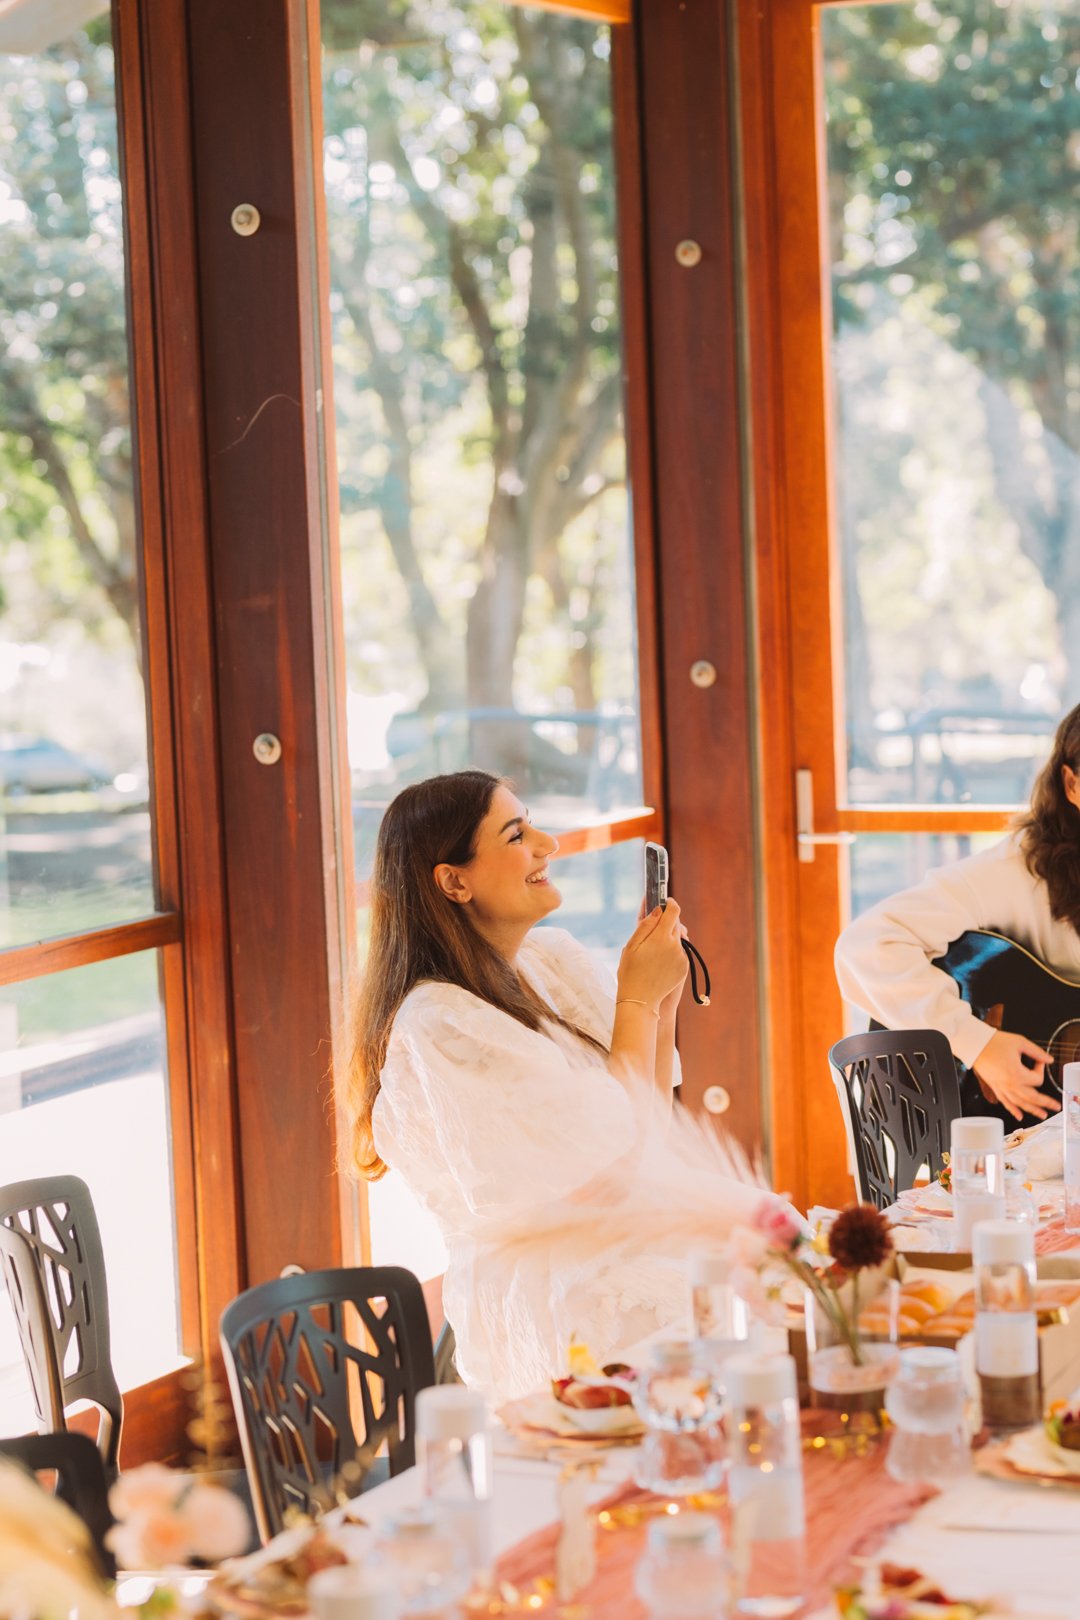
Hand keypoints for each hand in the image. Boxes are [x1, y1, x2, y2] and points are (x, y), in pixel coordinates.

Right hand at [618, 896, 688, 1012]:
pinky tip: (658, 960)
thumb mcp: (631, 946)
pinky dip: (671, 951)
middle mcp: (675, 946)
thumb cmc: (630, 972)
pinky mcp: (684, 968)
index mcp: (661, 937)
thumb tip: (657, 910)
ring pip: (678, 938)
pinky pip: (680, 952)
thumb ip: (645, 926)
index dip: (669, 903)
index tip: (664, 902)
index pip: (673, 911)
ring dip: (668, 937)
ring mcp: (682, 957)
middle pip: (676, 923)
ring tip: (653, 948)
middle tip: (652, 928)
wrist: (640, 1001)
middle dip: (666, 921)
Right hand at [972, 1030, 1060, 1121]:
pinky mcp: (995, 1087)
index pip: (1037, 1079)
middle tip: (1055, 1106)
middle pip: (1032, 1098)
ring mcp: (1001, 1087)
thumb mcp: (1019, 1042)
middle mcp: (1010, 1084)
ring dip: (1033, 1110)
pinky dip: (1013, 1110)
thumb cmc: (993, 1042)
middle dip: (1046, 1102)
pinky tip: (1019, 1116)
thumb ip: (1036, 1052)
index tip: (1038, 1061)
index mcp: (1017, 1073)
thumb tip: (1048, 1059)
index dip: (1041, 1069)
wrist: (975, 1044)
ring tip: (1042, 1115)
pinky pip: (1005, 1102)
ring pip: (1020, 1104)